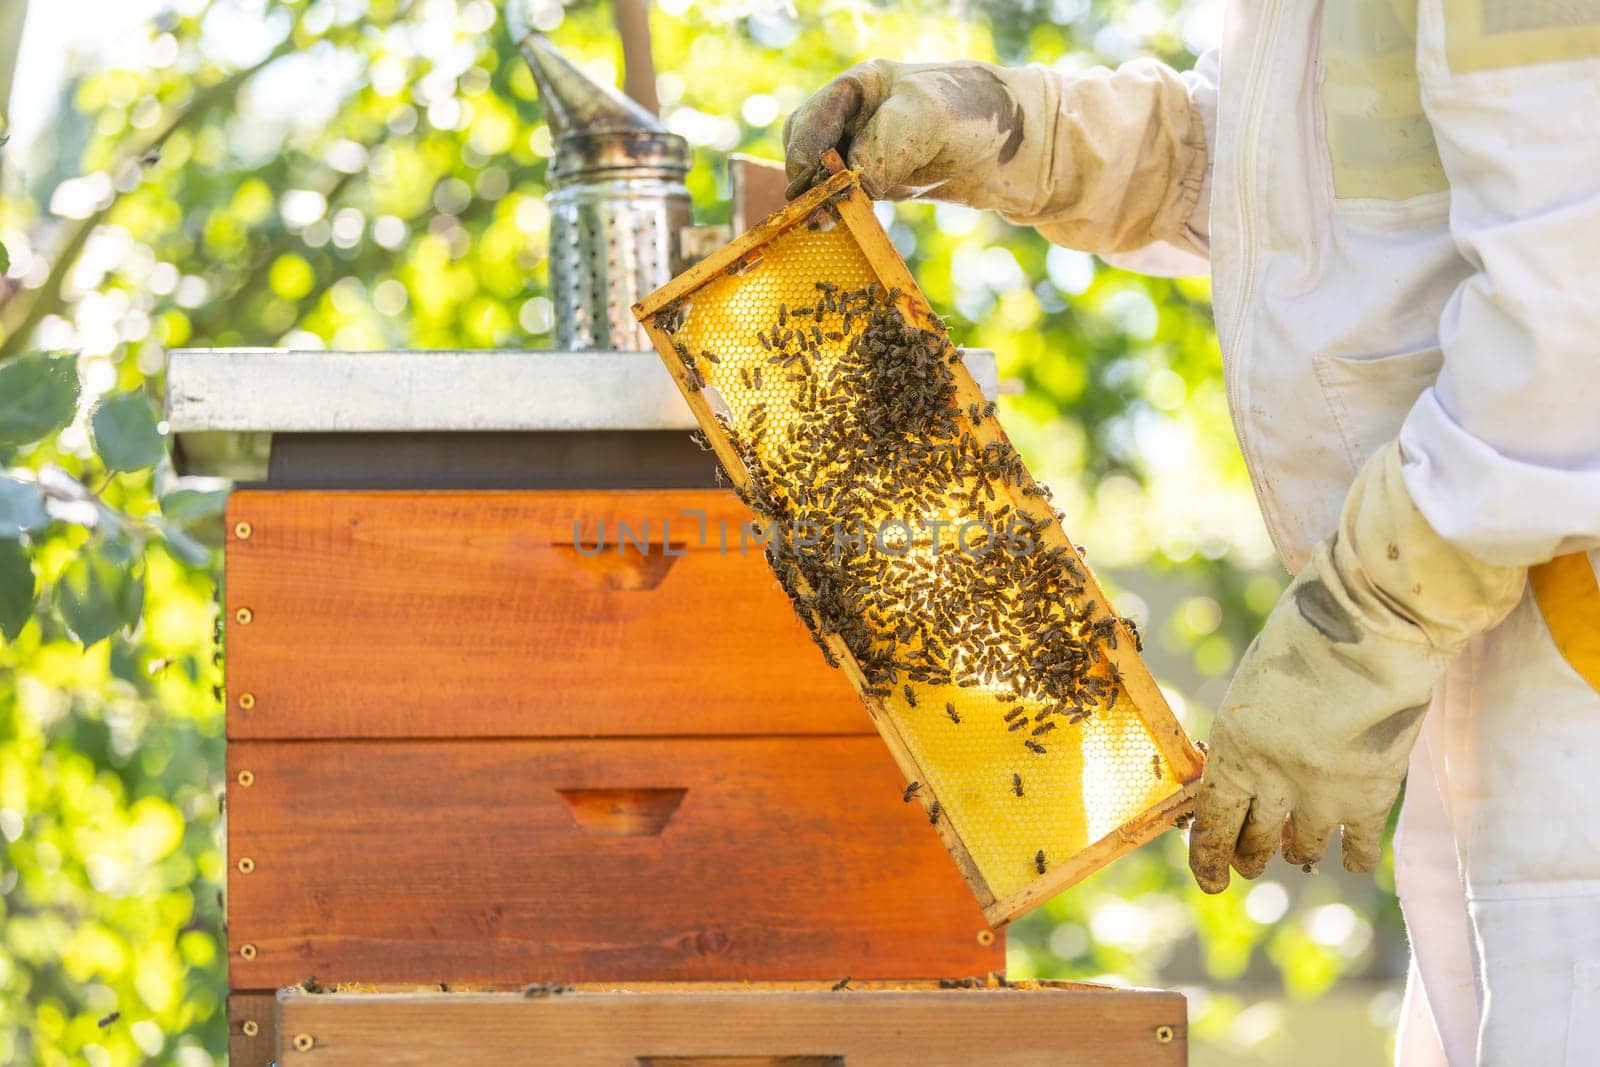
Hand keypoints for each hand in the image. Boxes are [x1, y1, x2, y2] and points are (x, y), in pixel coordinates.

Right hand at [781, 57, 1206, 257]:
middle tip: (804, 225)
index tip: (802, 199)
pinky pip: (855, 198)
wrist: (1042, 150)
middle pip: (812, 152)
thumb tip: (842, 189)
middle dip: (803, 185)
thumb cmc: (984, 119)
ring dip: (821, 205)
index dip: (800, 160)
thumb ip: (876, 148)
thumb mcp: (921, 124)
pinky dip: (845, 217)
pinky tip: (842, 237)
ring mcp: (882, 148)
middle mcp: (868, 114)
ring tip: (818, 235)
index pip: (810, 122)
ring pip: (829, 178)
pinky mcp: (900, 180)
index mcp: (866, 86)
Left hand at [1188, 441, 1524, 891]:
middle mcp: (1271, 777)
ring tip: (1297, 855)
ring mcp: (1322, 792)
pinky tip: (1352, 859)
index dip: (1205, 853)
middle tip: (1247, 865)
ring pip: (1301, 847)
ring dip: (1297, 853)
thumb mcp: (1256, 679)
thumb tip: (1243, 760)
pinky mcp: (1371, 795)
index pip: (1211, 816)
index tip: (1207, 875)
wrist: (1371, 626)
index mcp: (1233, 744)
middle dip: (1247, 856)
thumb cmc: (1308, 630)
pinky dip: (1354, 856)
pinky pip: (1358, 845)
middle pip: (1252, 838)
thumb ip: (1249, 726)